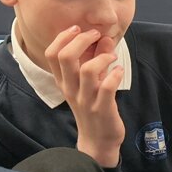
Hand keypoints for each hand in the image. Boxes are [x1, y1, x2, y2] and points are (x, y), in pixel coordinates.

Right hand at [45, 26, 124, 166]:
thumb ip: (95, 60)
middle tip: (96, 36)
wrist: (98, 141)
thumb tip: (104, 39)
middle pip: (66, 57)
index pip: (52, 54)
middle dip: (82, 40)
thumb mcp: (90, 84)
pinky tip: (119, 72)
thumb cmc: (94, 109)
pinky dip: (115, 75)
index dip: (63, 37)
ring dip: (103, 57)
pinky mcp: (102, 109)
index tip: (78, 29)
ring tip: (112, 57)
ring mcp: (86, 100)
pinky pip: (107, 87)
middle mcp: (71, 89)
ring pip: (87, 70)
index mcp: (64, 82)